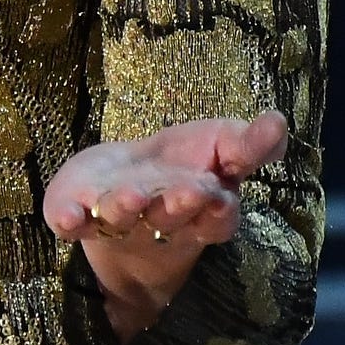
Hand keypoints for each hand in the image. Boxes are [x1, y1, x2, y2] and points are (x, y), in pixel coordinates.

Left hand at [42, 111, 288, 344]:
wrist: (121, 193)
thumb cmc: (180, 167)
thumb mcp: (219, 147)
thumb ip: (247, 143)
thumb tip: (279, 121)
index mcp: (202, 209)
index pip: (217, 216)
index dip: (218, 209)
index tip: (219, 193)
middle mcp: (160, 220)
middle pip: (171, 217)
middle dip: (177, 204)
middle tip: (185, 192)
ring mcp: (117, 220)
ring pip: (122, 218)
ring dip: (126, 207)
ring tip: (130, 195)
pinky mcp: (77, 215)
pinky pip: (71, 222)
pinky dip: (68, 219)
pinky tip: (66, 217)